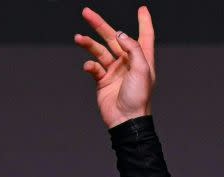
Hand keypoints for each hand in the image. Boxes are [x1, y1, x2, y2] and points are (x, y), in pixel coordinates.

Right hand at [74, 5, 155, 128]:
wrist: (125, 120)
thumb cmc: (138, 97)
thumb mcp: (142, 69)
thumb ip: (133, 48)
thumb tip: (120, 34)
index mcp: (142, 60)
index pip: (145, 36)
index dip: (144, 22)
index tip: (142, 9)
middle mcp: (128, 63)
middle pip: (114, 38)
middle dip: (100, 25)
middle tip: (86, 12)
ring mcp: (115, 71)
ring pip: (99, 50)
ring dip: (88, 43)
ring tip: (78, 38)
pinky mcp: (103, 80)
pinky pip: (94, 67)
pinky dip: (89, 65)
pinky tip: (89, 67)